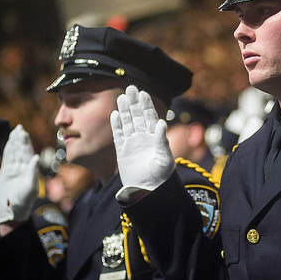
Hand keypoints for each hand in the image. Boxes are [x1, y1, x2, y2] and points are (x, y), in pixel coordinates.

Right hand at [0, 125, 39, 223]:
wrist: (12, 211)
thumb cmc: (24, 202)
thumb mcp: (30, 187)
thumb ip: (33, 172)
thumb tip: (36, 157)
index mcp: (31, 170)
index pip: (28, 153)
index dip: (26, 143)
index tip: (24, 133)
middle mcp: (23, 168)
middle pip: (21, 150)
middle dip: (20, 140)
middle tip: (19, 128)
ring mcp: (14, 170)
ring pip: (14, 153)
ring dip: (14, 143)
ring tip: (14, 132)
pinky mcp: (6, 173)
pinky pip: (7, 159)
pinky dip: (7, 150)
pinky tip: (9, 143)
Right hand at [111, 85, 174, 201]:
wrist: (149, 191)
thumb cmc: (161, 176)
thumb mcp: (165, 158)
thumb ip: (162, 141)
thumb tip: (161, 122)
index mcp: (155, 137)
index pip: (150, 117)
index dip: (146, 105)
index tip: (143, 93)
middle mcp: (143, 138)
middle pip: (137, 116)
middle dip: (134, 102)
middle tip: (130, 88)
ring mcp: (132, 143)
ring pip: (127, 123)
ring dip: (125, 110)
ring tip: (122, 97)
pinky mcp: (122, 151)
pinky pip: (118, 135)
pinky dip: (117, 125)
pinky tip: (115, 114)